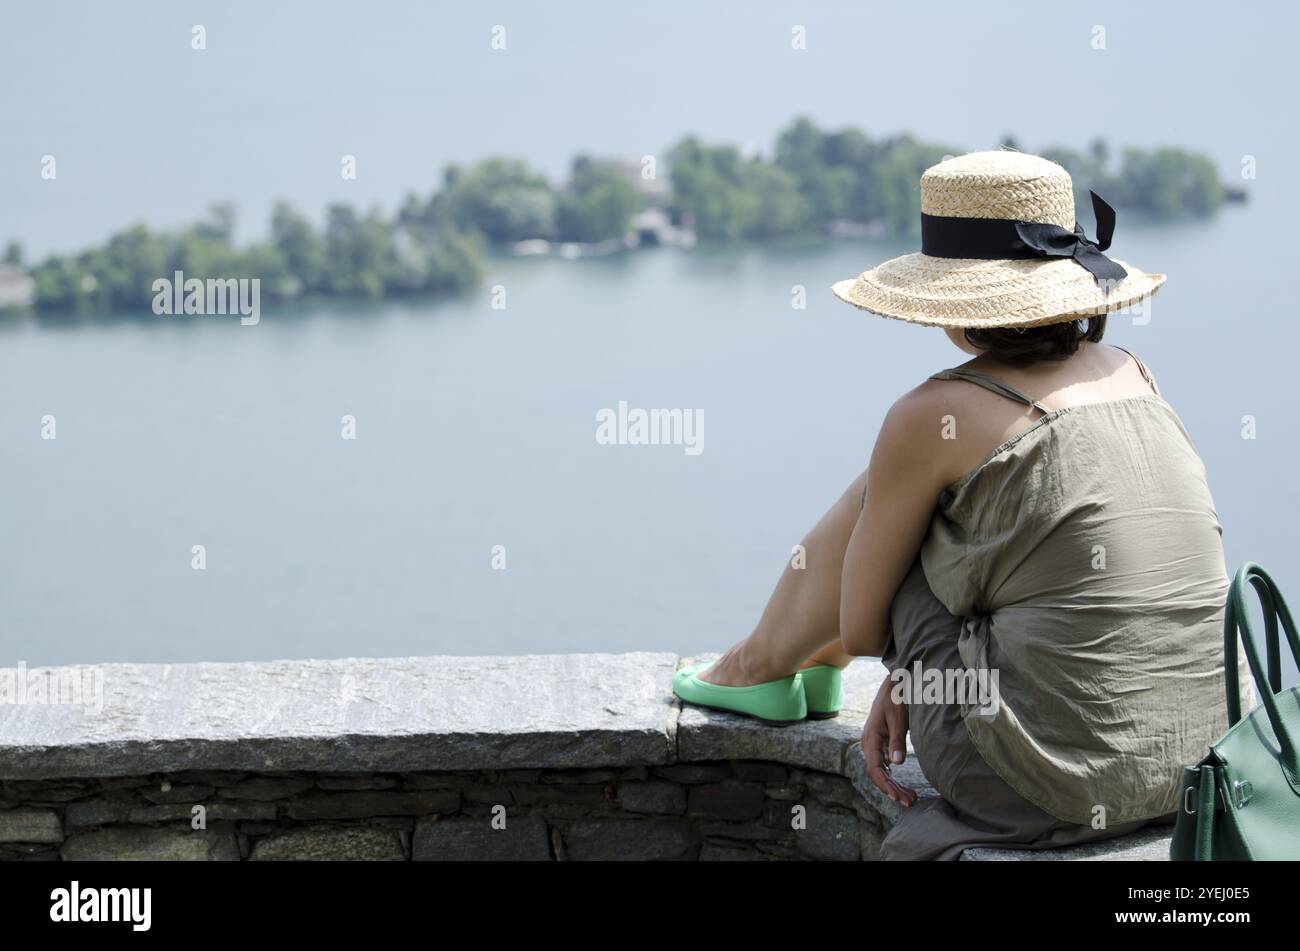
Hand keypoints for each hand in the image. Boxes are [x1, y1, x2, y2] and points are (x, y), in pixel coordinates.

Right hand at [861, 674, 917, 806]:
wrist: (894, 684)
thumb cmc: (895, 699)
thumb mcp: (898, 719)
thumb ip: (896, 741)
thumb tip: (896, 764)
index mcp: (870, 739)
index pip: (875, 769)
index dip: (886, 785)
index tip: (898, 796)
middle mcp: (869, 745)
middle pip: (878, 774)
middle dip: (893, 790)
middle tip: (911, 802)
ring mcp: (874, 745)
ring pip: (882, 771)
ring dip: (895, 785)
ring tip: (911, 797)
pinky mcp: (881, 744)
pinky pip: (885, 765)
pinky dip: (894, 777)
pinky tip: (902, 785)